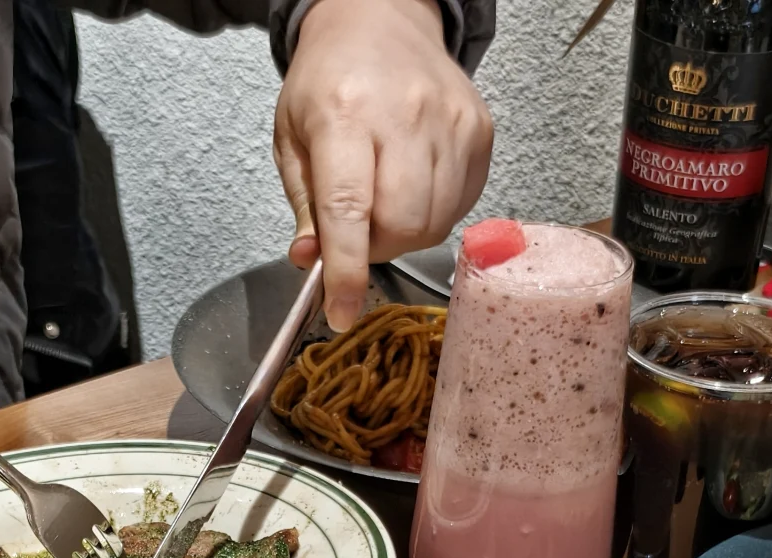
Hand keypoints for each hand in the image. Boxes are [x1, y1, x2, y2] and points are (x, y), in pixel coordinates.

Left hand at [274, 0, 492, 331]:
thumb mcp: (293, 138)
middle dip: (376, 248)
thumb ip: (304, 206)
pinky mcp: (478, 131)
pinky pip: (460, 207)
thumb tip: (314, 262)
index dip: (346, 272)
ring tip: (385, 200)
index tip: (341, 313)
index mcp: (343, 113)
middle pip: (402, 225)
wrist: (381, 21)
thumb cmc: (331, 80)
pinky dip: (434, 214)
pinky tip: (415, 185)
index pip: (348, 210)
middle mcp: (402, 114)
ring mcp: (449, 122)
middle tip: (358, 229)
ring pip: (434, 223)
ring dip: (405, 233)